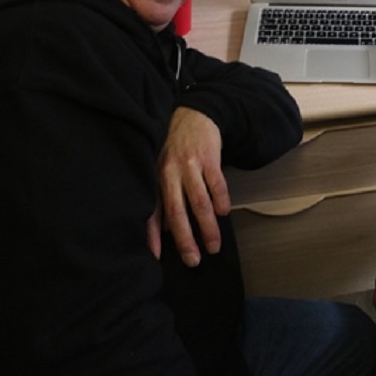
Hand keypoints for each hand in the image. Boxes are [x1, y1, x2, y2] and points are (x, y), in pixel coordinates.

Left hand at [153, 107, 230, 266]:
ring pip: (199, 202)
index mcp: (156, 178)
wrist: (194, 115)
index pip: (152, 211)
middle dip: (185, 239)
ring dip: (207, 227)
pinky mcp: (208, 158)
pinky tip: (223, 213)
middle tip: (193, 260)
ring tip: (214, 246)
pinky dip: (221, 200)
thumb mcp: (162, 170)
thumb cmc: (175, 148)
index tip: (155, 258)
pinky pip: (216, 184)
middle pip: (176, 211)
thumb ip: (163, 197)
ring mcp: (189, 165)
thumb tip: (164, 230)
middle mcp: (169, 173)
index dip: (151, 235)